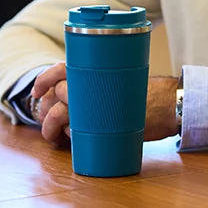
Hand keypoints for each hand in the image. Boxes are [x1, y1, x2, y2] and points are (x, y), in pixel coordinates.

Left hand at [31, 65, 179, 146]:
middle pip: (57, 94)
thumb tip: (79, 95)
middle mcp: (93, 85)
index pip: (61, 69)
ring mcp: (95, 106)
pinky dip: (68, 135)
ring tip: (53, 136)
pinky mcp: (100, 126)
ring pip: (59, 113)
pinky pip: (73, 131)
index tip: (36, 92)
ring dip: (49, 126)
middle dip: (46, 108)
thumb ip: (101, 83)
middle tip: (48, 119)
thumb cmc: (152, 92)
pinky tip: (71, 138)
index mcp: (98, 71)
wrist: (172, 104)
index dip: (44, 80)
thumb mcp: (124, 79)